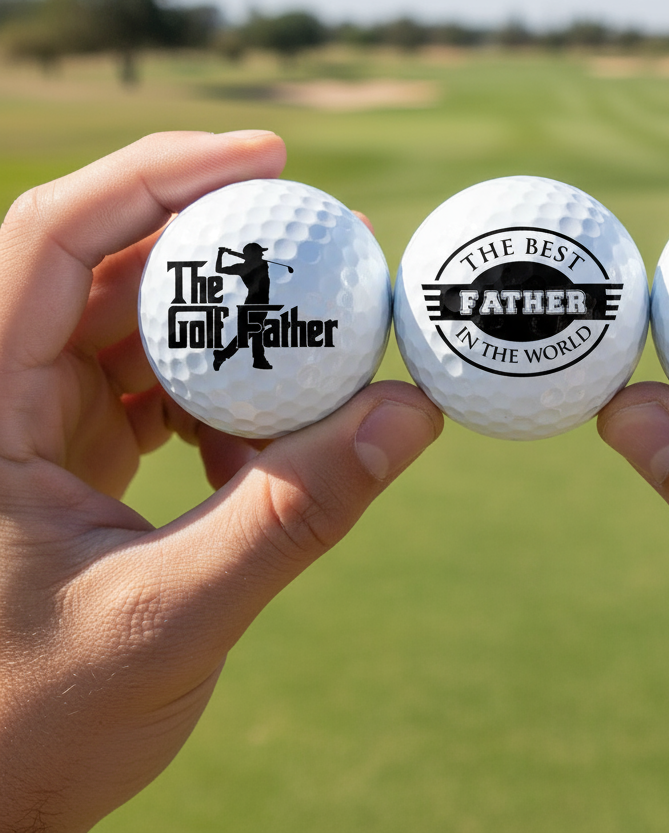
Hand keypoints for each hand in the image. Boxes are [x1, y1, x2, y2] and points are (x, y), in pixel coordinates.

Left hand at [0, 130, 441, 831]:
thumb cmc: (24, 730)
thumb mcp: (170, 619)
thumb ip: (292, 515)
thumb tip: (413, 414)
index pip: (52, 235)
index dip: (159, 173)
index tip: (268, 154)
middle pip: (108, 267)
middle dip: (220, 245)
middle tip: (328, 247)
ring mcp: (30, 424)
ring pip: (136, 327)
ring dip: (229, 331)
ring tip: (314, 352)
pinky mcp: (66, 455)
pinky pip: (151, 387)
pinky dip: (220, 398)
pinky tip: (264, 444)